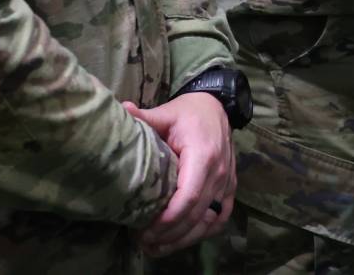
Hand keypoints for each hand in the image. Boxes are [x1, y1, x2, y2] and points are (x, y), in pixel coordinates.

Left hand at [125, 94, 235, 256]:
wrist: (218, 106)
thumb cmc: (190, 112)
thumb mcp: (167, 113)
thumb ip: (146, 117)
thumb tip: (123, 109)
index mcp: (203, 156)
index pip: (188, 197)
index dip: (168, 218)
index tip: (146, 229)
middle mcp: (218, 173)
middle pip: (196, 215)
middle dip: (170, 234)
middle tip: (144, 242)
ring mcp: (227, 183)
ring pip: (209, 221)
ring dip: (185, 239)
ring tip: (158, 247)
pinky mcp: (230, 188)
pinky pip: (220, 218)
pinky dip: (204, 232)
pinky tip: (183, 239)